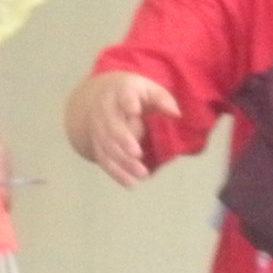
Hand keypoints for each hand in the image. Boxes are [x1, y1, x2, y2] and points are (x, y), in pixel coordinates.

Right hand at [73, 71, 177, 187]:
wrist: (101, 98)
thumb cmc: (134, 95)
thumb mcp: (149, 89)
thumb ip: (162, 99)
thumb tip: (176, 113)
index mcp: (120, 92)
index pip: (123, 96)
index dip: (128, 103)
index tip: (135, 110)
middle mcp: (105, 110)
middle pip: (111, 126)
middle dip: (123, 139)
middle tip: (138, 154)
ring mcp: (98, 128)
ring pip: (107, 147)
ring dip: (122, 162)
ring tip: (142, 174)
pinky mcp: (97, 144)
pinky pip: (104, 160)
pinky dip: (116, 173)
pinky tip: (131, 183)